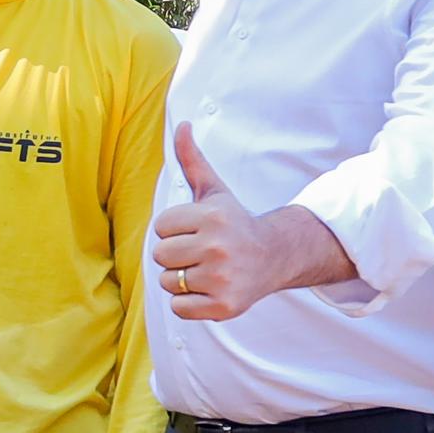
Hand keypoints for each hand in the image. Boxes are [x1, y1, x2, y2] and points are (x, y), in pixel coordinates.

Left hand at [152, 124, 352, 319]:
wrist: (273, 257)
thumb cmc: (234, 223)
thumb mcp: (214, 191)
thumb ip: (192, 160)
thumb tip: (181, 124)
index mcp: (213, 217)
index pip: (160, 226)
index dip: (175, 229)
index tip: (199, 230)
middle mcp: (218, 247)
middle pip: (161, 254)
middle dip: (176, 254)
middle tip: (202, 252)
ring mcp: (222, 279)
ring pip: (169, 282)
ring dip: (182, 280)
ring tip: (207, 270)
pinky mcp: (224, 306)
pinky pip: (179, 308)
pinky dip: (189, 303)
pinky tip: (210, 289)